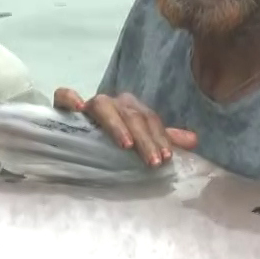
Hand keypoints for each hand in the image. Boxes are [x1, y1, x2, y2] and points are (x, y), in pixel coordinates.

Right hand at [54, 88, 196, 167]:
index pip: (150, 120)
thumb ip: (163, 139)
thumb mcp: (140, 139)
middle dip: (145, 139)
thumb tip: (194, 140)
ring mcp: (89, 103)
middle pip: (132, 115)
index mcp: (132, 110)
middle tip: (153, 162)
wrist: (74, 133)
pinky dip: (71, 99)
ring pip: (104, 105)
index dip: (160, 138)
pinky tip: (79, 110)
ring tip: (126, 146)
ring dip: (117, 125)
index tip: (166, 158)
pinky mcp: (65, 106)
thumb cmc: (112, 139)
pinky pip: (65, 96)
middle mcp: (114, 103)